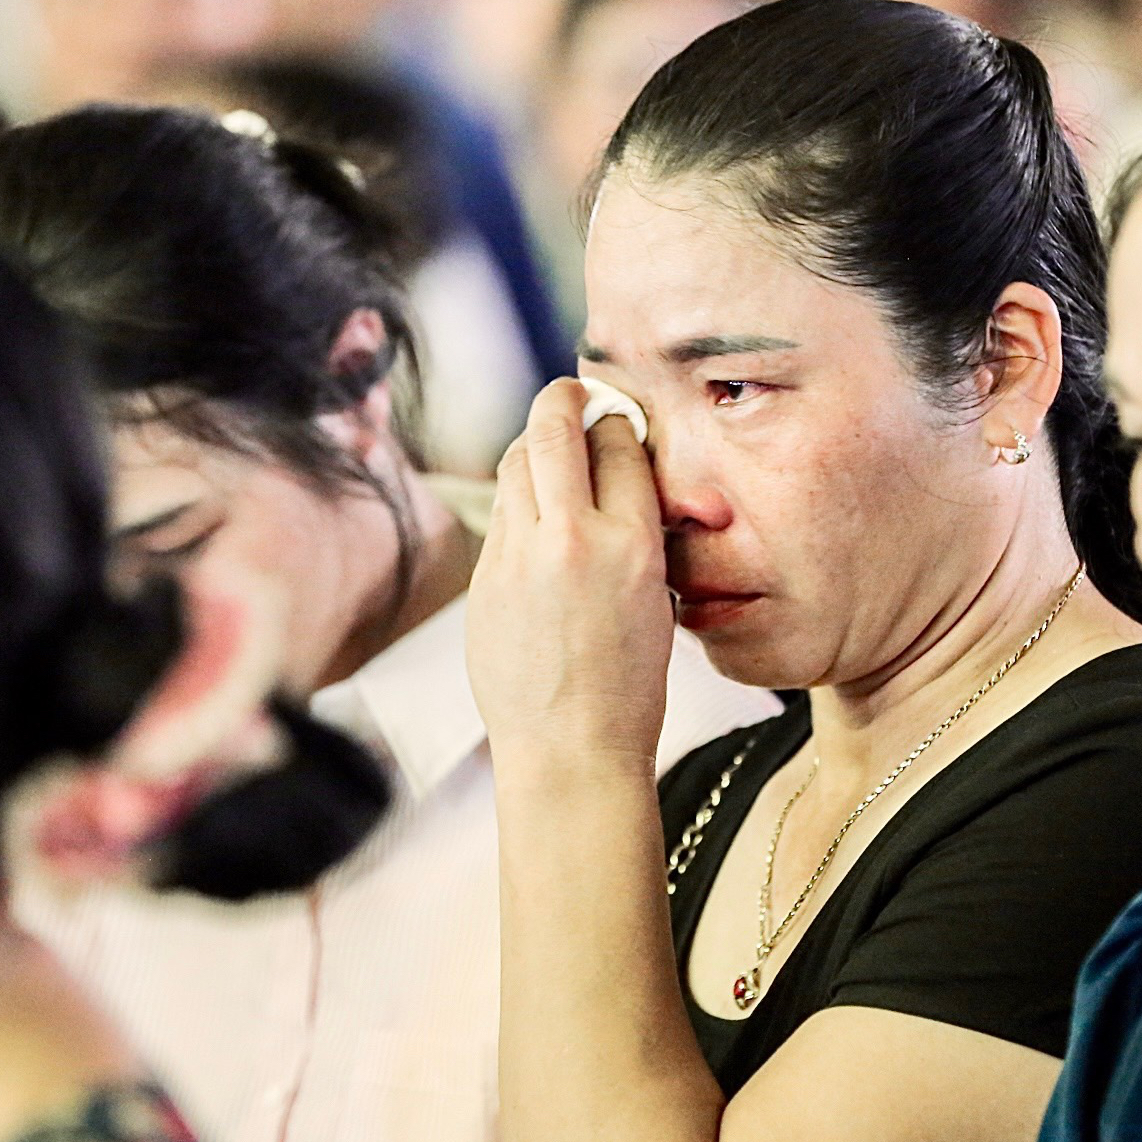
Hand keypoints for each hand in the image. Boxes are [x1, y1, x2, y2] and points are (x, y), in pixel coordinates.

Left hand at [467, 378, 673, 775]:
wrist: (571, 750)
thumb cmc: (628, 686)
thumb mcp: (657, 598)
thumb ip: (636, 533)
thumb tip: (614, 477)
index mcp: (632, 546)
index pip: (619, 446)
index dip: (617, 421)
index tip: (615, 414)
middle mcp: (571, 540)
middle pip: (554, 432)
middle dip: (563, 398)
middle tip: (571, 390)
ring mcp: (519, 558)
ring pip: (516, 464)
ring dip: (533, 442)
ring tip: (548, 444)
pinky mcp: (485, 580)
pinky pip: (500, 515)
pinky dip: (518, 500)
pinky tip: (531, 512)